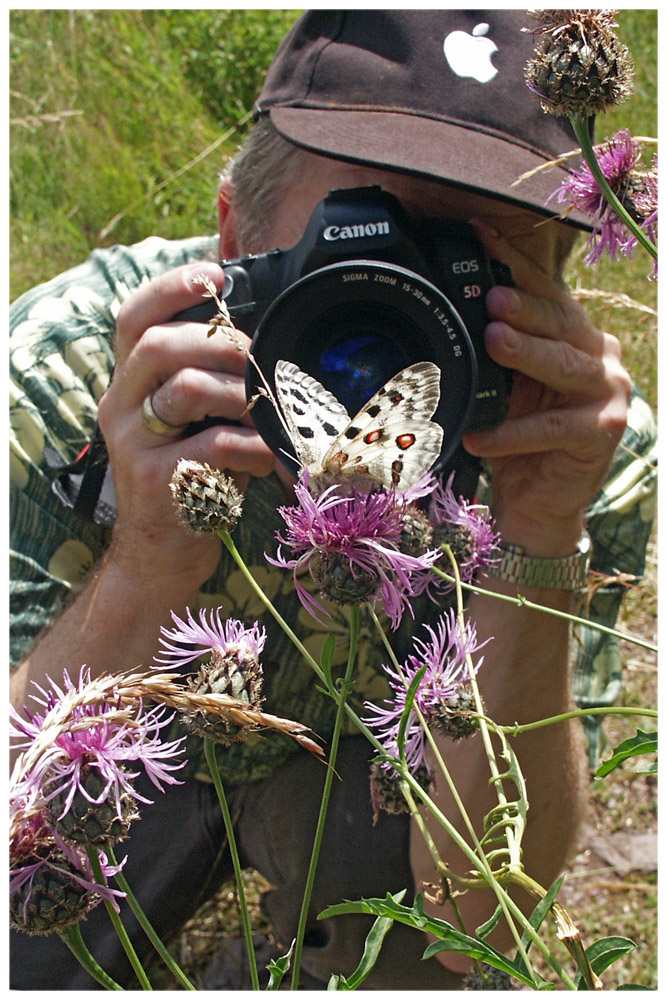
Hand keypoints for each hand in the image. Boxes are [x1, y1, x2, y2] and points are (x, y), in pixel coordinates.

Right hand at [97, 261, 274, 589]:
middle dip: (219, 342)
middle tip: (257, 358)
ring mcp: (134, 445)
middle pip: (158, 345)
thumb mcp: (194, 422)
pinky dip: (253, 446)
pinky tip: (267, 458)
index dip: (170, 288)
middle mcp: (121, 406)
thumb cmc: (192, 476)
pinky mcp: (158, 482)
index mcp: (130, 384)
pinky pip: (214, 446)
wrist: (163, 551)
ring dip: (240, 393)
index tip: (213, 275)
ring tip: (267, 413)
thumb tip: (262, 340)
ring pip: (186, 389)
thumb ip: (210, 382)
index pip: (133, 319)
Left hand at [463, 222, 630, 556]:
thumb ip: (495, 354)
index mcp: (575, 336)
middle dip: (524, 307)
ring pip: (564, 366)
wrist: (538, 500)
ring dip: (527, 354)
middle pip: (561, 321)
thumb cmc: (519, 440)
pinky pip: (553, 428)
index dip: (515, 263)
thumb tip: (455, 315)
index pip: (546, 291)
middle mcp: (599, 356)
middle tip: (490, 297)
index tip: (479, 235)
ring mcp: (608, 392)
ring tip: (492, 341)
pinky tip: (481, 436)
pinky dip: (513, 432)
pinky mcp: (604, 432)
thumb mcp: (505, 389)